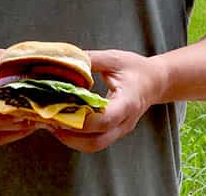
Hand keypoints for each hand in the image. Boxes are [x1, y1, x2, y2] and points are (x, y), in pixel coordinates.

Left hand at [48, 49, 165, 152]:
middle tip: (49, 121)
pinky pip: (95, 141)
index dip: (81, 121)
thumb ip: (90, 60)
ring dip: (71, 139)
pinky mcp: (115, 131)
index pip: (104, 120)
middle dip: (70, 136)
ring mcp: (121, 129)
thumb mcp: (113, 59)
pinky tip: (64, 123)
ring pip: (94, 145)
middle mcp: (125, 122)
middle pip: (96, 142)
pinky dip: (78, 136)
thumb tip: (64, 60)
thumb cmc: (136, 68)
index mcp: (127, 103)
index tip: (59, 113)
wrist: (156, 81)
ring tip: (51, 124)